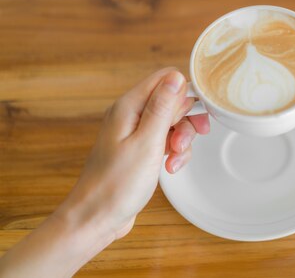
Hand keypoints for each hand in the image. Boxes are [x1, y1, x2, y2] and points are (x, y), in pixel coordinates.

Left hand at [59, 68, 209, 240]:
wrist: (96, 218)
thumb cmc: (116, 185)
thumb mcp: (147, 143)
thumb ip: (162, 108)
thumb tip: (176, 77)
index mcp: (129, 106)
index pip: (165, 78)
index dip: (186, 93)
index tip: (197, 115)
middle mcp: (131, 115)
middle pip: (172, 101)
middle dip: (185, 121)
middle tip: (181, 143)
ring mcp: (135, 133)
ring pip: (172, 122)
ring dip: (181, 140)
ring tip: (174, 159)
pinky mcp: (140, 149)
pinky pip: (166, 140)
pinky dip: (174, 152)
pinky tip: (170, 167)